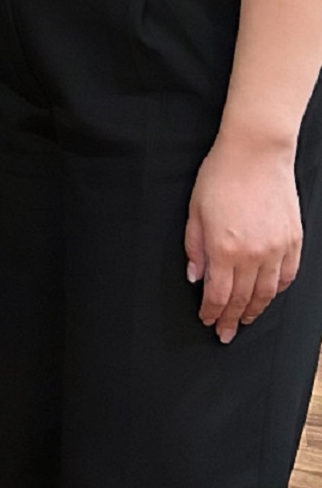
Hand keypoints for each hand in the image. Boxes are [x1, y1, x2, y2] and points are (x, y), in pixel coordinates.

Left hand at [184, 136, 302, 343]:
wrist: (256, 153)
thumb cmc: (220, 177)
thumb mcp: (195, 211)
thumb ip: (194, 248)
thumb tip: (195, 277)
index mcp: (224, 248)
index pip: (218, 294)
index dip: (212, 312)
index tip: (207, 322)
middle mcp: (253, 254)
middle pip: (242, 299)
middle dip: (232, 319)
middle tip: (225, 334)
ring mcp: (277, 248)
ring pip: (267, 292)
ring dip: (255, 310)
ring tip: (245, 320)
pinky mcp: (293, 240)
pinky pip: (287, 275)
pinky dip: (277, 290)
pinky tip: (268, 296)